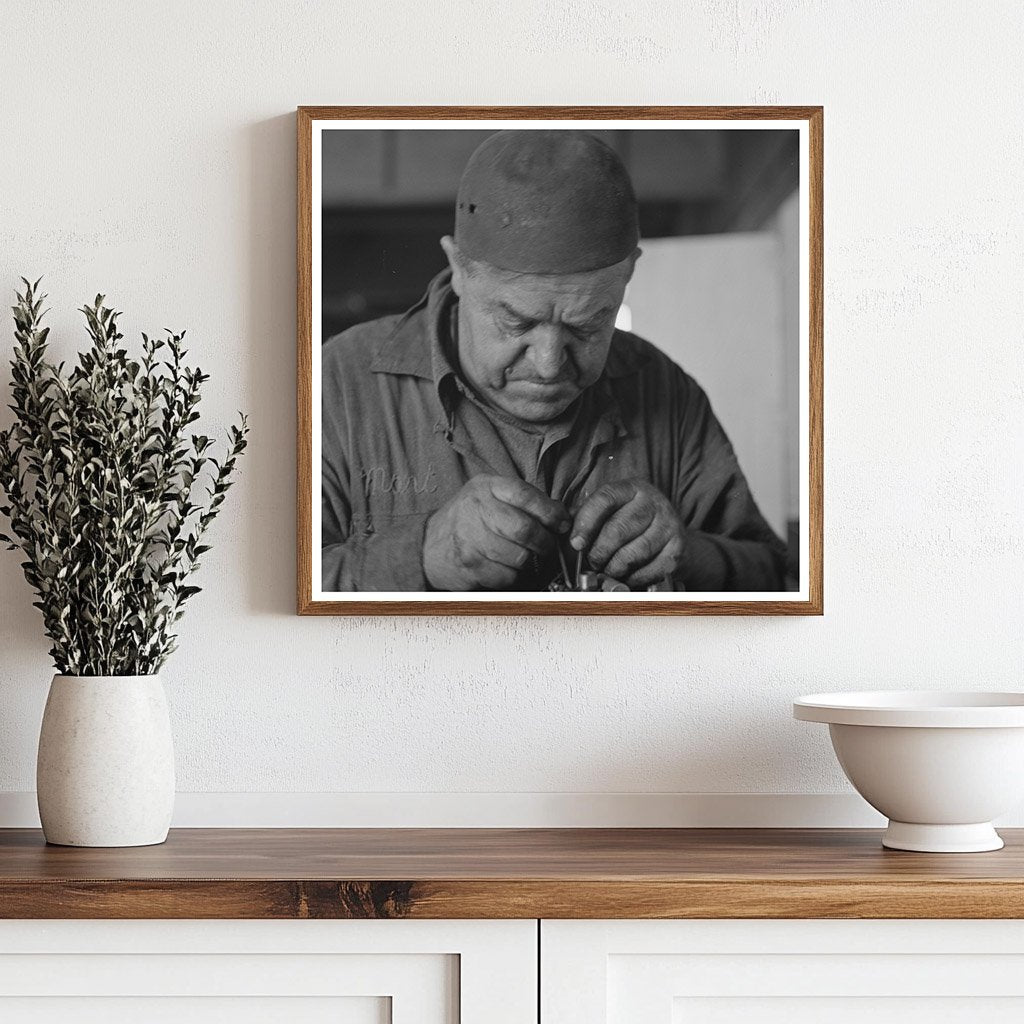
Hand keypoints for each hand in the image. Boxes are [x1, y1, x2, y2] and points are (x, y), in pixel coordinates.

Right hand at [424, 476, 569, 590]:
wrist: (428, 545)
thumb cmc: (467, 520)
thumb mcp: (490, 497)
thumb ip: (523, 501)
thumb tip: (562, 516)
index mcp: (486, 487)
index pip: (525, 495)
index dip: (550, 512)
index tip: (561, 524)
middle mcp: (476, 509)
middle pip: (525, 529)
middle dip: (545, 543)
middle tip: (547, 547)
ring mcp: (470, 538)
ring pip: (519, 556)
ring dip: (530, 562)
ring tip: (526, 558)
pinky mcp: (469, 565)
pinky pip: (507, 576)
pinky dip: (513, 576)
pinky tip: (506, 568)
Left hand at [570, 479, 683, 587]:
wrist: (673, 535)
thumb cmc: (633, 523)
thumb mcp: (612, 510)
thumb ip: (587, 516)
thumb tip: (561, 528)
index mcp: (632, 488)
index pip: (604, 499)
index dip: (586, 522)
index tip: (576, 543)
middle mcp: (654, 502)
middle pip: (617, 531)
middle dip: (598, 552)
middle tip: (593, 562)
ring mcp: (669, 525)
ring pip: (632, 554)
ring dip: (614, 568)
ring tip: (608, 569)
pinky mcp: (677, 549)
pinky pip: (648, 570)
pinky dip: (632, 578)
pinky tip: (627, 574)